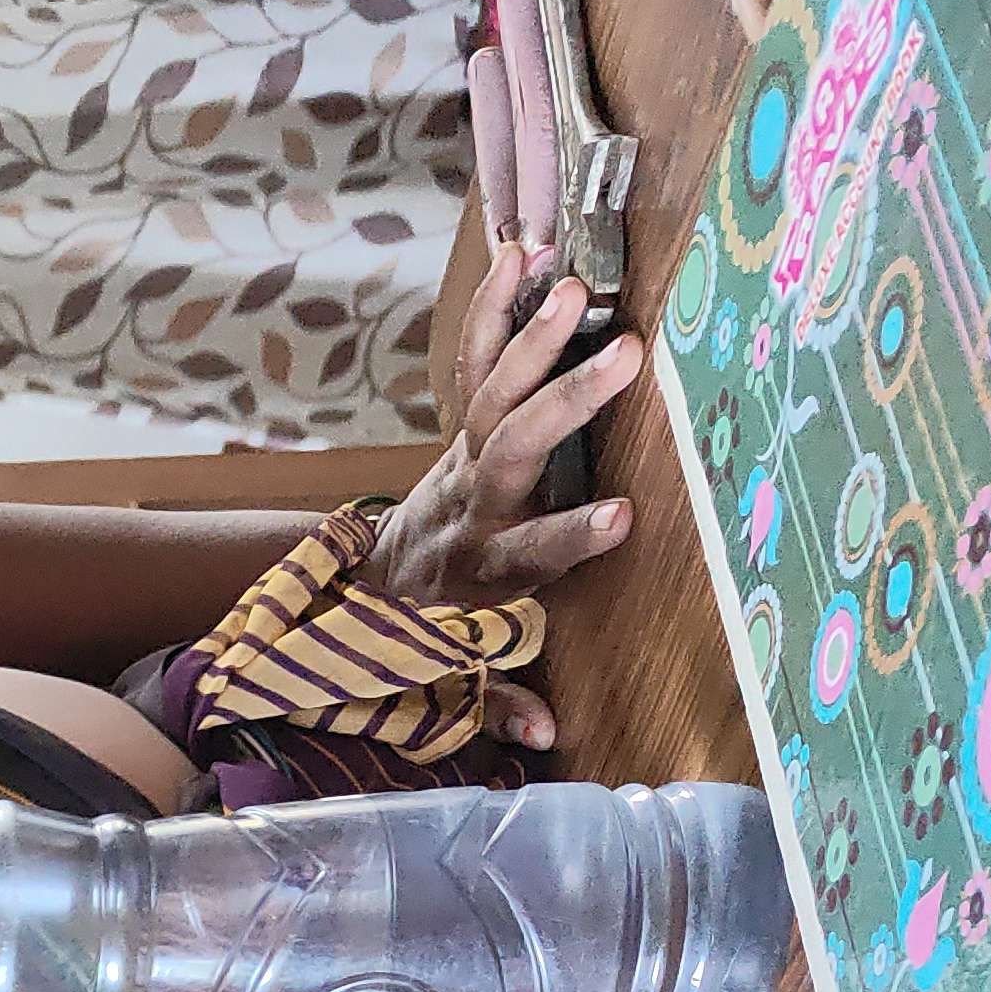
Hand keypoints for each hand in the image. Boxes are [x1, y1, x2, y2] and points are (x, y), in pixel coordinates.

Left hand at [361, 246, 653, 749]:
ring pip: (490, 391)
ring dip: (532, 336)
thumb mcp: (452, 672)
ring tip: (577, 283)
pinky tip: (525, 253)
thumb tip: (544, 738)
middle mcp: (467, 502)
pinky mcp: (457, 424)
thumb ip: (494, 699)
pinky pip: (473, 356)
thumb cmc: (428, 628)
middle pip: (513, 448)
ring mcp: (459, 456)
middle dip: (565, 403)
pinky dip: (498, 305)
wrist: (366, 585)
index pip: (529, 554)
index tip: (624, 514)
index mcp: (478, 568)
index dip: (571, 536)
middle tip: (622, 355)